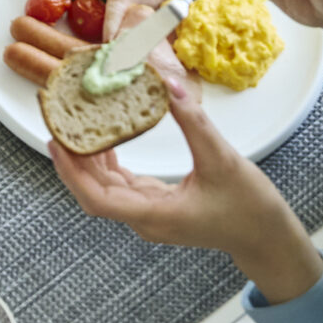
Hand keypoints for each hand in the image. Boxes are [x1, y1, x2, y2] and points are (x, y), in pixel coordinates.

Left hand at [51, 55, 322, 301]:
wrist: (268, 238)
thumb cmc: (250, 207)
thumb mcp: (223, 159)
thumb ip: (194, 122)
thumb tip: (170, 84)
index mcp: (155, 215)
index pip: (97, 199)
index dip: (71, 172)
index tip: (55, 142)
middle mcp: (145, 219)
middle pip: (94, 192)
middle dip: (72, 159)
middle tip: (57, 121)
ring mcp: (149, 214)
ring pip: (105, 188)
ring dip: (88, 158)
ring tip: (74, 122)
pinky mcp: (156, 206)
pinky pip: (120, 184)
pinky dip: (108, 162)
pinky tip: (105, 136)